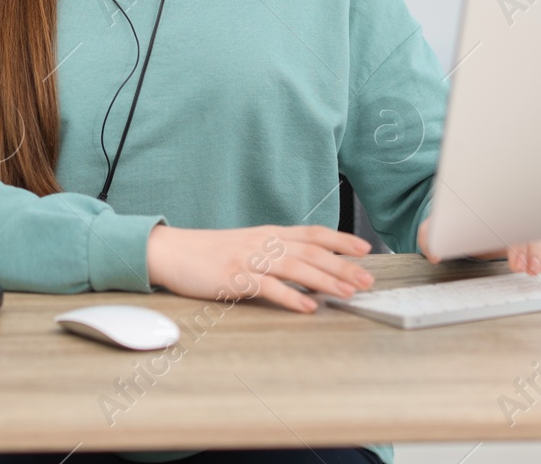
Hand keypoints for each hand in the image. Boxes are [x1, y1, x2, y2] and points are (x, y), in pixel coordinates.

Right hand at [146, 224, 374, 313]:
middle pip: (311, 251)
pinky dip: (290, 296)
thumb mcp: (248, 246)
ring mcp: (249, 259)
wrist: (172, 252)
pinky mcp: (234, 278)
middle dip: (343, 265)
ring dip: (325, 280)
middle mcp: (264, 242)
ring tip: (348, 292)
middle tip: (368, 278)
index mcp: (269, 234)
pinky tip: (307, 306)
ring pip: (295, 267)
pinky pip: (267, 287)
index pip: (313, 233)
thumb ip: (275, 253)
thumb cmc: (210, 253)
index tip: (365, 249)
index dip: (340, 240)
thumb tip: (306, 267)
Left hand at [417, 218, 540, 274]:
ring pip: (533, 234)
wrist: (456, 217)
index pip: (504, 220)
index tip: (515, 262)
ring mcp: (512, 222)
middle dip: (530, 250)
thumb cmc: (447, 223)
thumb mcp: (434, 229)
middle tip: (529, 269)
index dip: (512, 243)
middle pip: (523, 228)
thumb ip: (430, 239)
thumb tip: (434, 255)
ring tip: (538, 270)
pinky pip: (537, 240)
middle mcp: (502, 213)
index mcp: (483, 208)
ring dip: (539, 253)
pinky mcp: (520, 233)